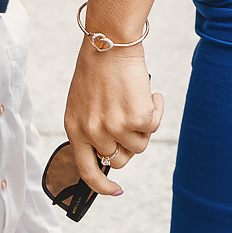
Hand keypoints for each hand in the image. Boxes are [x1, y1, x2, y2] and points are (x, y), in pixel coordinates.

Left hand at [62, 36, 163, 196]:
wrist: (110, 43)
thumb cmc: (98, 68)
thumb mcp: (84, 103)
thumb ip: (93, 128)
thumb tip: (114, 150)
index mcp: (75, 129)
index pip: (87, 170)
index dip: (102, 185)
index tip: (115, 190)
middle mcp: (93, 133)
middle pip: (120, 159)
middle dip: (129, 143)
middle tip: (132, 120)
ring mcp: (114, 128)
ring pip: (139, 145)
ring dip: (144, 126)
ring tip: (139, 101)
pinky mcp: (136, 119)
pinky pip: (154, 125)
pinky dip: (157, 110)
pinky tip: (151, 94)